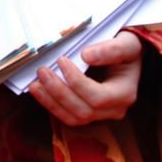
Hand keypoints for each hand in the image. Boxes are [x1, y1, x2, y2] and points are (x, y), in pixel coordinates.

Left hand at [28, 30, 142, 125]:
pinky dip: (51, 105)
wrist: (126, 56)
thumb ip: (111, 49)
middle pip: (84, 111)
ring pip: (73, 117)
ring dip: (51, 102)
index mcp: (125, 93)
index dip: (77, 82)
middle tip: (42, 71)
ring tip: (35, 84)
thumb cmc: (127, 49)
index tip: (62, 60)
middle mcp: (114, 109)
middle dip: (59, 92)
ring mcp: (100, 114)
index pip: (99, 97)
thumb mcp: (126, 43)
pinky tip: (38, 91)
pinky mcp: (87, 113)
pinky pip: (67, 116)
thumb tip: (86, 56)